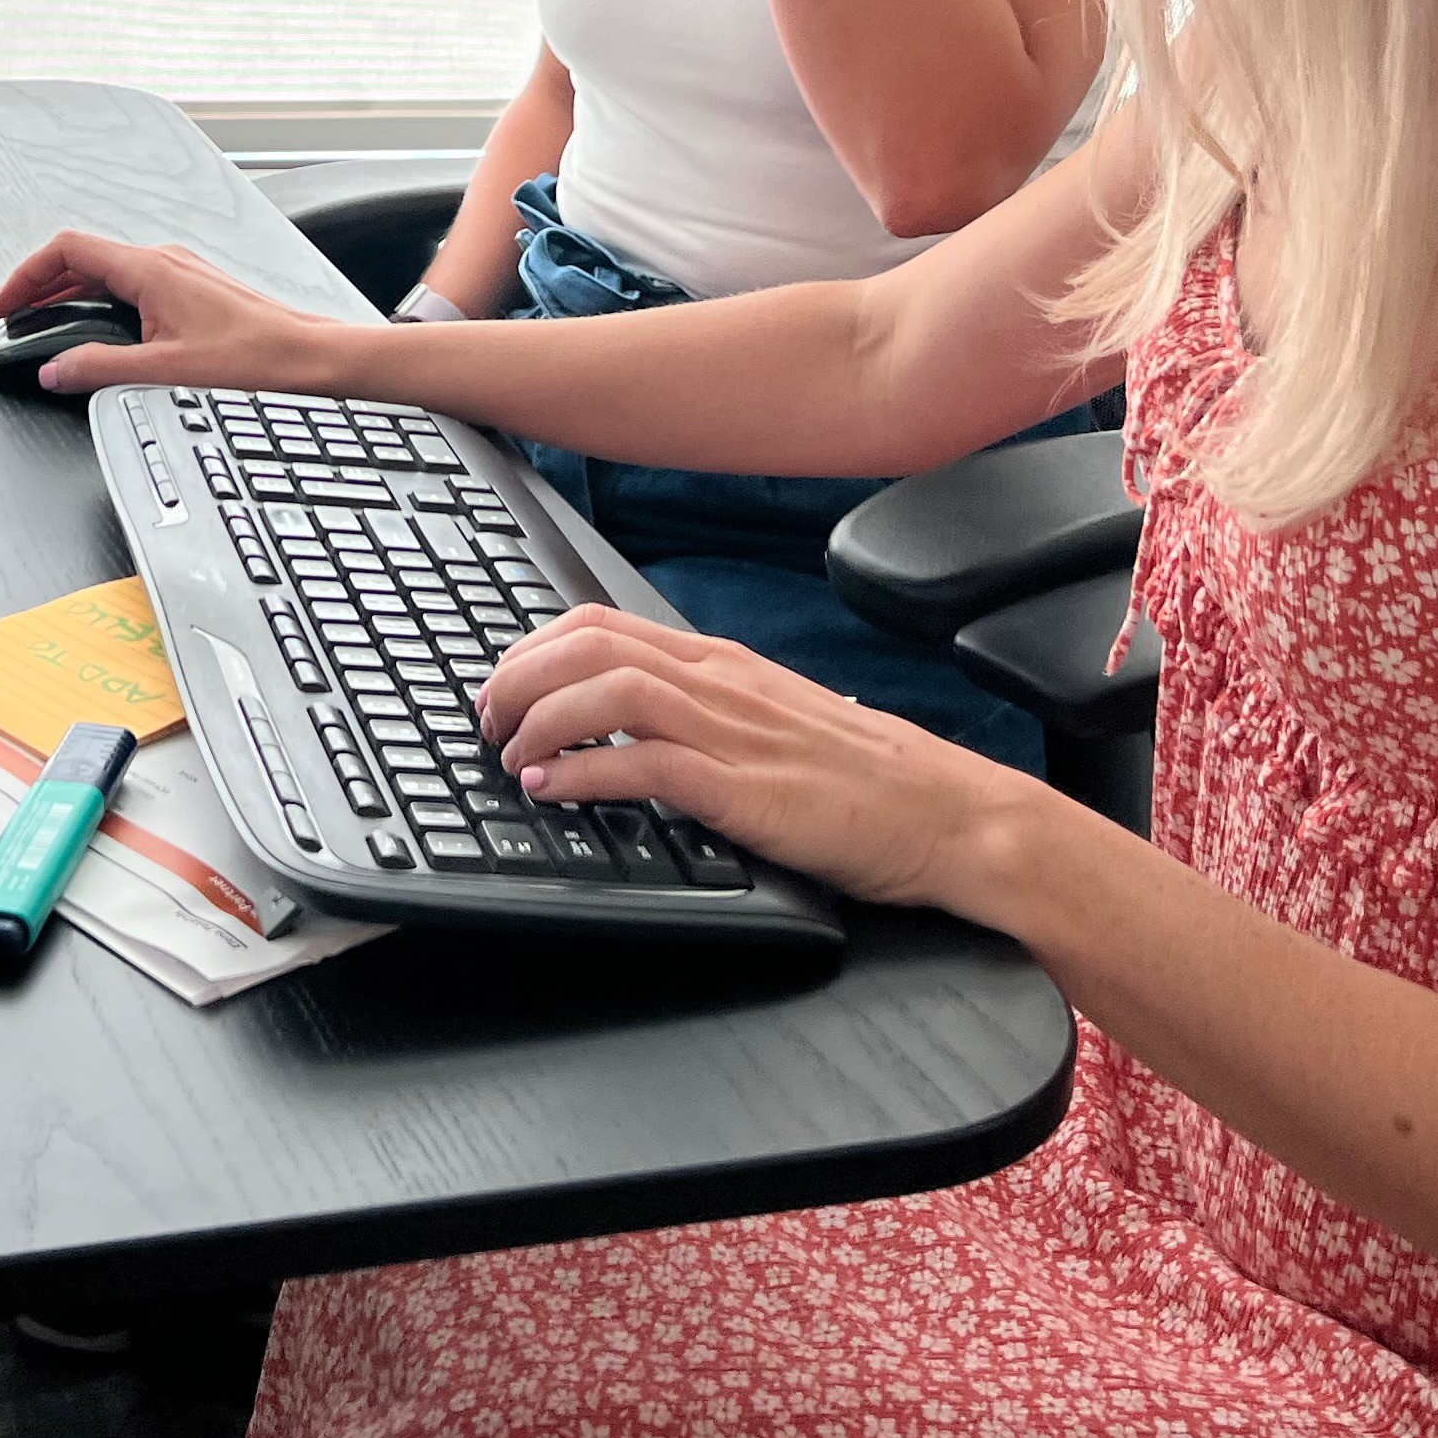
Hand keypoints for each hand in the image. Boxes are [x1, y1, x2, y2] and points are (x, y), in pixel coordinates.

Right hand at [0, 232, 356, 396]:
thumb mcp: (163, 371)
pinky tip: (89, 324)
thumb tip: (55, 370)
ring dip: (64, 291)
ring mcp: (177, 272)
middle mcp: (161, 260)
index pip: (67, 250)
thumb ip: (99, 369)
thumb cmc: (254, 358)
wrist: (307, 356)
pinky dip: (94, 297)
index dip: (24, 274)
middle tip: (4, 312)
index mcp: (149, 269)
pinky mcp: (188, 288)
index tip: (1, 302)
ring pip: (103, 269)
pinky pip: (126, 282)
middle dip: (35, 284)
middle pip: (79, 257)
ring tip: (36, 318)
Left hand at [476, 605, 1046, 912]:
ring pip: (609, 692)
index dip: (532, 647)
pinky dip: (585, 775)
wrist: (950, 814)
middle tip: (486, 721)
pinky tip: (552, 791)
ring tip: (510, 755)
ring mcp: (736, 732)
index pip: (603, 623)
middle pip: (590, 646)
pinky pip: (648, 766)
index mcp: (724, 663)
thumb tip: (629, 726)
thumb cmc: (868, 779)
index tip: (499, 683)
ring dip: (540, 720)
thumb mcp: (772, 722)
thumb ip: (706, 711)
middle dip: (517, 676)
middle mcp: (722, 683)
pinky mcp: (749, 791)